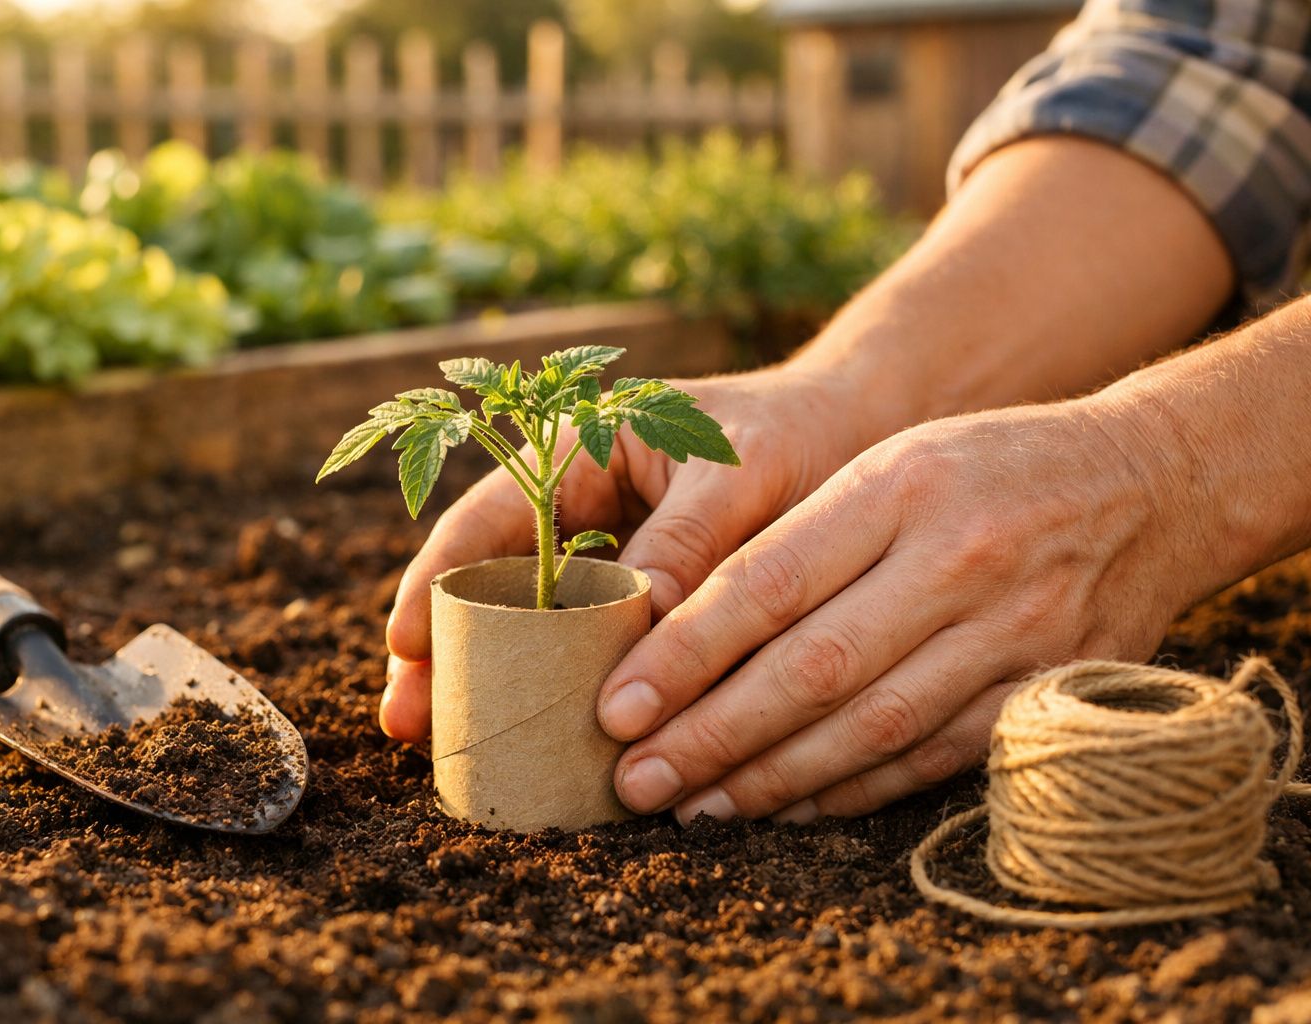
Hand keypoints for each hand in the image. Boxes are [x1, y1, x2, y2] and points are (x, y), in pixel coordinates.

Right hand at [379, 364, 872, 739]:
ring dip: (488, 676)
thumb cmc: (793, 436)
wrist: (847, 434)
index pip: (487, 517)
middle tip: (406, 723)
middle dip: (441, 647)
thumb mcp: (740, 475)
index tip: (405, 645)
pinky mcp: (636, 598)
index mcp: (580, 449)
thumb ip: (687, 542)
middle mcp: (575, 504)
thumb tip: (642, 627)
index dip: (437, 581)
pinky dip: (559, 686)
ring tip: (449, 745)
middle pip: (486, 579)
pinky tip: (540, 737)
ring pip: (527, 619)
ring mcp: (601, 553)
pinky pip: (584, 643)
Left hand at [600, 399, 1203, 824]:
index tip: (618, 706)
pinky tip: (788, 807)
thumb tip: (682, 628)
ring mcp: (1013, 630)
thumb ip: (799, 539)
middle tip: (636, 778)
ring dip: (773, 779)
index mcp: (899, 487)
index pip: (769, 583)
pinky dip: (854, 790)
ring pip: (871, 726)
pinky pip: (934, 757)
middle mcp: (957, 559)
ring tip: (695, 804)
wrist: (1150, 483)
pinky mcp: (1049, 687)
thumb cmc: (985, 468)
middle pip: (812, 668)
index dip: (685, 654)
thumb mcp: (889, 464)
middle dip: (711, 734)